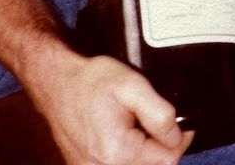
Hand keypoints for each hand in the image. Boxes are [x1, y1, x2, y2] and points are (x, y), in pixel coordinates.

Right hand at [0, 0, 192, 164]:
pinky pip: (117, 163)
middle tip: (155, 118)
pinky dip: (126, 151)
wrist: (54, 79)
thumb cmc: (89, 80)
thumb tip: (177, 135)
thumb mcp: (133, 86)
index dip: (179, 140)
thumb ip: (160, 114)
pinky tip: (123, 131)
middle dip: (161, 145)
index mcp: (117, 153)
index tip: (179, 123)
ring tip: (135, 122)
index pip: (168, 160)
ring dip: (144, 149)